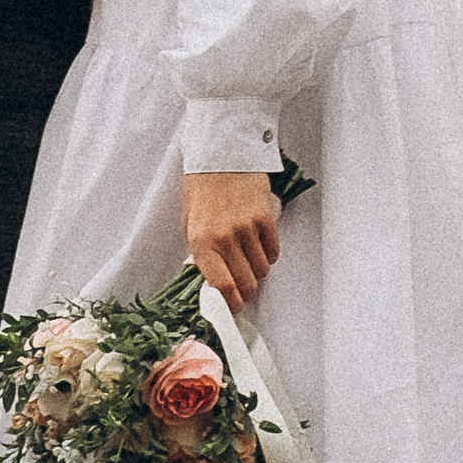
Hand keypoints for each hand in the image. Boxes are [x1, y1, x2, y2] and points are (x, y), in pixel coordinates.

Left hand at [183, 169, 280, 305]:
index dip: (231, 303)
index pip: (221, 285)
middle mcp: (224, 237)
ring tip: (251, 264)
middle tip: (245, 289)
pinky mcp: (265, 218)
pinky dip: (269, 256)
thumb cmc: (201, 189)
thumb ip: (200, 252)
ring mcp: (247, 228)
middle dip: (247, 291)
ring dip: (258, 273)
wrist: (221, 155)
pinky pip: (273, 251)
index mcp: (201, 241)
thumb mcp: (189, 222)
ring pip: (262, 269)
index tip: (234, 307)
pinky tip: (261, 249)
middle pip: (245, 282)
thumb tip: (212, 280)